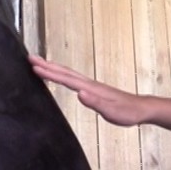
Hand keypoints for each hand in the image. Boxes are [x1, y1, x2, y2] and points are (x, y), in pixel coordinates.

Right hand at [28, 55, 147, 126]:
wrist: (140, 108)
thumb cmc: (127, 112)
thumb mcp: (111, 112)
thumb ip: (95, 103)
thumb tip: (79, 93)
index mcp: (90, 89)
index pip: (66, 79)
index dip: (50, 73)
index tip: (34, 66)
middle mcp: (89, 84)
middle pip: (65, 72)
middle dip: (47, 65)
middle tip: (30, 57)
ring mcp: (91, 85)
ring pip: (68, 74)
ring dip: (53, 67)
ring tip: (39, 63)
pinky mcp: (93, 89)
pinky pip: (73, 79)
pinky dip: (62, 74)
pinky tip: (60, 77)